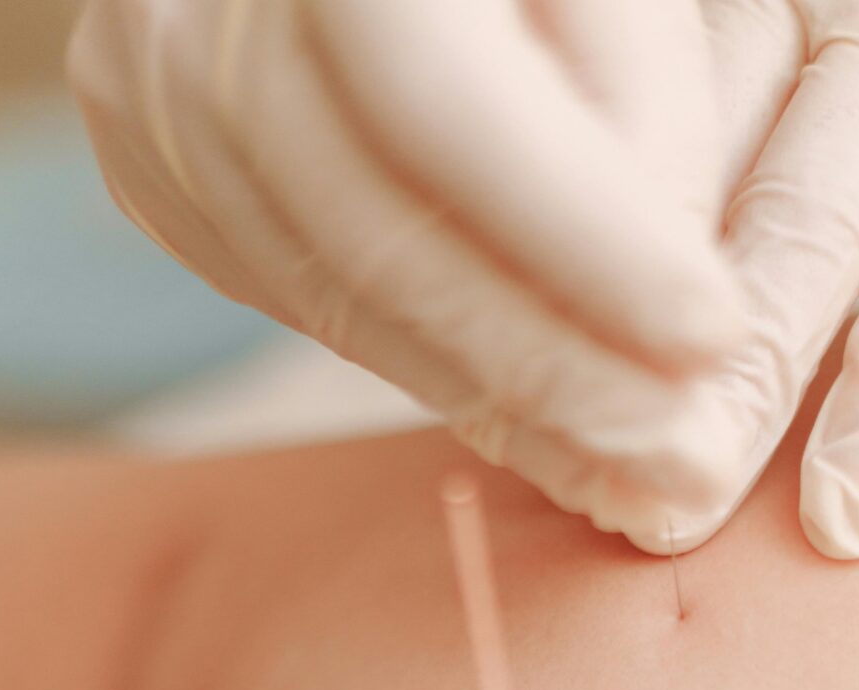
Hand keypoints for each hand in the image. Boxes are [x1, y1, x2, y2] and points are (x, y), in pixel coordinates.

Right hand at [68, 0, 747, 518]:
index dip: (583, 237)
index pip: (439, 105)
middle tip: (684, 463)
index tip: (714, 341)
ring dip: (505, 405)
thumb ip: (636, 93)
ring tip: (635, 475)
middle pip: (379, 235)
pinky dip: (438, 371)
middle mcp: (193, 13)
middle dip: (554, 368)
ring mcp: (146, 95)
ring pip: (338, 296)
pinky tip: (542, 428)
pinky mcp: (145, 165)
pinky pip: (307, 302)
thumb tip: (684, 321)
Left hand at [614, 0, 858, 559]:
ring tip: (850, 519)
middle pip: (812, 214)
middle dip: (747, 377)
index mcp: (783, 5)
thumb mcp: (779, 31)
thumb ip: (713, 138)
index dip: (643, 309)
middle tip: (684, 512)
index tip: (595, 445)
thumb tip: (594, 328)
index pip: (698, 167)